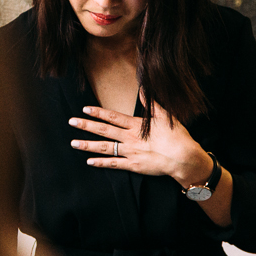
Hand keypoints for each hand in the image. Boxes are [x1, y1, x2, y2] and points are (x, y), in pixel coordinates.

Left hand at [68, 103, 211, 186]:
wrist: (184, 158)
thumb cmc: (177, 136)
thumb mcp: (165, 116)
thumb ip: (152, 104)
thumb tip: (142, 89)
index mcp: (136, 125)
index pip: (113, 117)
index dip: (98, 112)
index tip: (85, 109)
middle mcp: (129, 138)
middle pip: (103, 130)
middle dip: (86, 126)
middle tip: (71, 122)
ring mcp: (130, 152)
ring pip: (104, 148)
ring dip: (87, 145)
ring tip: (73, 143)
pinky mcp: (133, 165)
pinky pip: (113, 164)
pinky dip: (101, 163)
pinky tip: (89, 161)